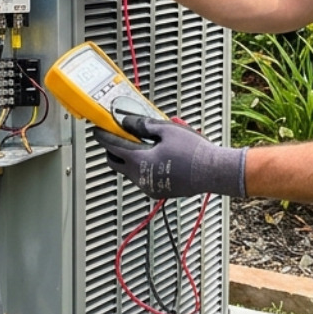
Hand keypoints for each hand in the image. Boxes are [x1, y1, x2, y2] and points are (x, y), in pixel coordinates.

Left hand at [96, 116, 246, 197]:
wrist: (214, 171)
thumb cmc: (193, 151)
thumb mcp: (166, 130)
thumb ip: (142, 125)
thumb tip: (126, 122)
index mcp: (139, 161)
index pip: (112, 147)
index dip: (103, 136)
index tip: (98, 130)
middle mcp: (140, 178)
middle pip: (115, 163)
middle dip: (112, 150)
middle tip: (116, 137)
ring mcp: (149, 187)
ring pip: (129, 171)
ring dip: (129, 158)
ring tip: (141, 143)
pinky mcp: (159, 191)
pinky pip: (143, 178)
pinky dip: (142, 166)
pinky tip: (155, 156)